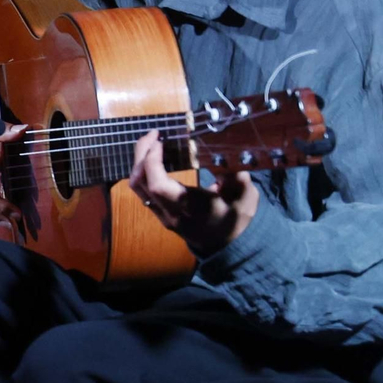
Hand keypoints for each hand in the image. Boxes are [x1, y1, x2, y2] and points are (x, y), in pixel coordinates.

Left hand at [129, 129, 258, 254]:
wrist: (226, 247)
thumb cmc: (236, 221)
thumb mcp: (245, 200)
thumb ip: (238, 179)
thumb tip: (228, 160)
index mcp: (191, 208)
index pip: (158, 186)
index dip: (153, 162)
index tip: (161, 141)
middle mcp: (170, 212)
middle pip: (140, 183)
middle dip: (141, 154)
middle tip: (154, 134)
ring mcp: (161, 214)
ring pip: (136, 186)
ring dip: (139, 161)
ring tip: (152, 142)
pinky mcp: (158, 212)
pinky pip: (141, 190)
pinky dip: (142, 170)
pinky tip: (154, 157)